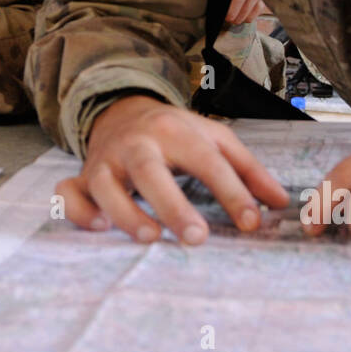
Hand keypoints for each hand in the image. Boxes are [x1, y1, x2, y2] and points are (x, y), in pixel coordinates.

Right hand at [56, 95, 288, 244]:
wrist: (121, 113)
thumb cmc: (175, 134)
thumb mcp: (214, 140)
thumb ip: (248, 170)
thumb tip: (280, 204)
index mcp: (175, 131)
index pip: (206, 161)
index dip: (231, 192)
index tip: (252, 223)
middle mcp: (137, 145)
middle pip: (150, 172)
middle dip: (172, 205)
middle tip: (197, 238)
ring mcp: (105, 162)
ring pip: (106, 186)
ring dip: (125, 213)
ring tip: (151, 238)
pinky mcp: (83, 178)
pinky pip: (69, 194)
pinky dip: (79, 211)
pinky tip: (100, 228)